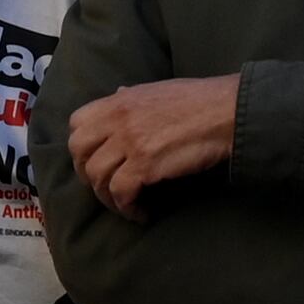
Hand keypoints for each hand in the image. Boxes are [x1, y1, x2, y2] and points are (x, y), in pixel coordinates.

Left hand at [67, 75, 243, 214]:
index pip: (77, 123)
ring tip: (126, 205)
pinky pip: (120, 193)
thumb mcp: (157, 90)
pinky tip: (142, 213)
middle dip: (87, 173)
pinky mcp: (145, 164)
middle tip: (105, 187)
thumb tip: (118, 93)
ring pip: (97, 176)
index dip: (82, 145)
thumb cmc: (199, 100)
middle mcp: (118, 119)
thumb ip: (132, 96)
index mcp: (119, 100)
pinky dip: (127, 208)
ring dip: (108, 197)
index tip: (94, 159)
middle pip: (79, 152)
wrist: (226, 111)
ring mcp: (129, 141)